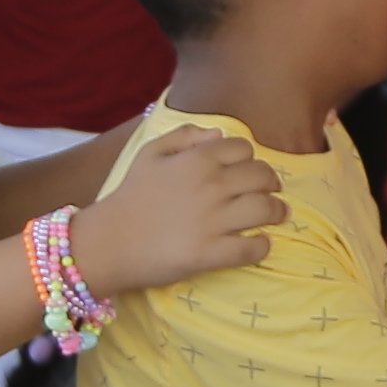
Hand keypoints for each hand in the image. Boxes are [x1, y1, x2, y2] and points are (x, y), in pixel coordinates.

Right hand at [70, 127, 285, 297]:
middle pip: (262, 176)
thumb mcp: (150, 153)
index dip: (250, 159)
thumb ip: (185, 136)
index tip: (248, 170)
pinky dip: (262, 245)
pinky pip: (252, 248)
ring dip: (277, 211)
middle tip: (271, 191)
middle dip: (271, 183)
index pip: (244, 150)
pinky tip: (260, 243)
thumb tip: (218, 134)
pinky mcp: (211, 253)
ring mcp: (214, 221)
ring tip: (278, 214)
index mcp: (197, 160)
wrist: (108, 242)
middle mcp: (211, 186)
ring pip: (265, 209)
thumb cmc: (130, 196)